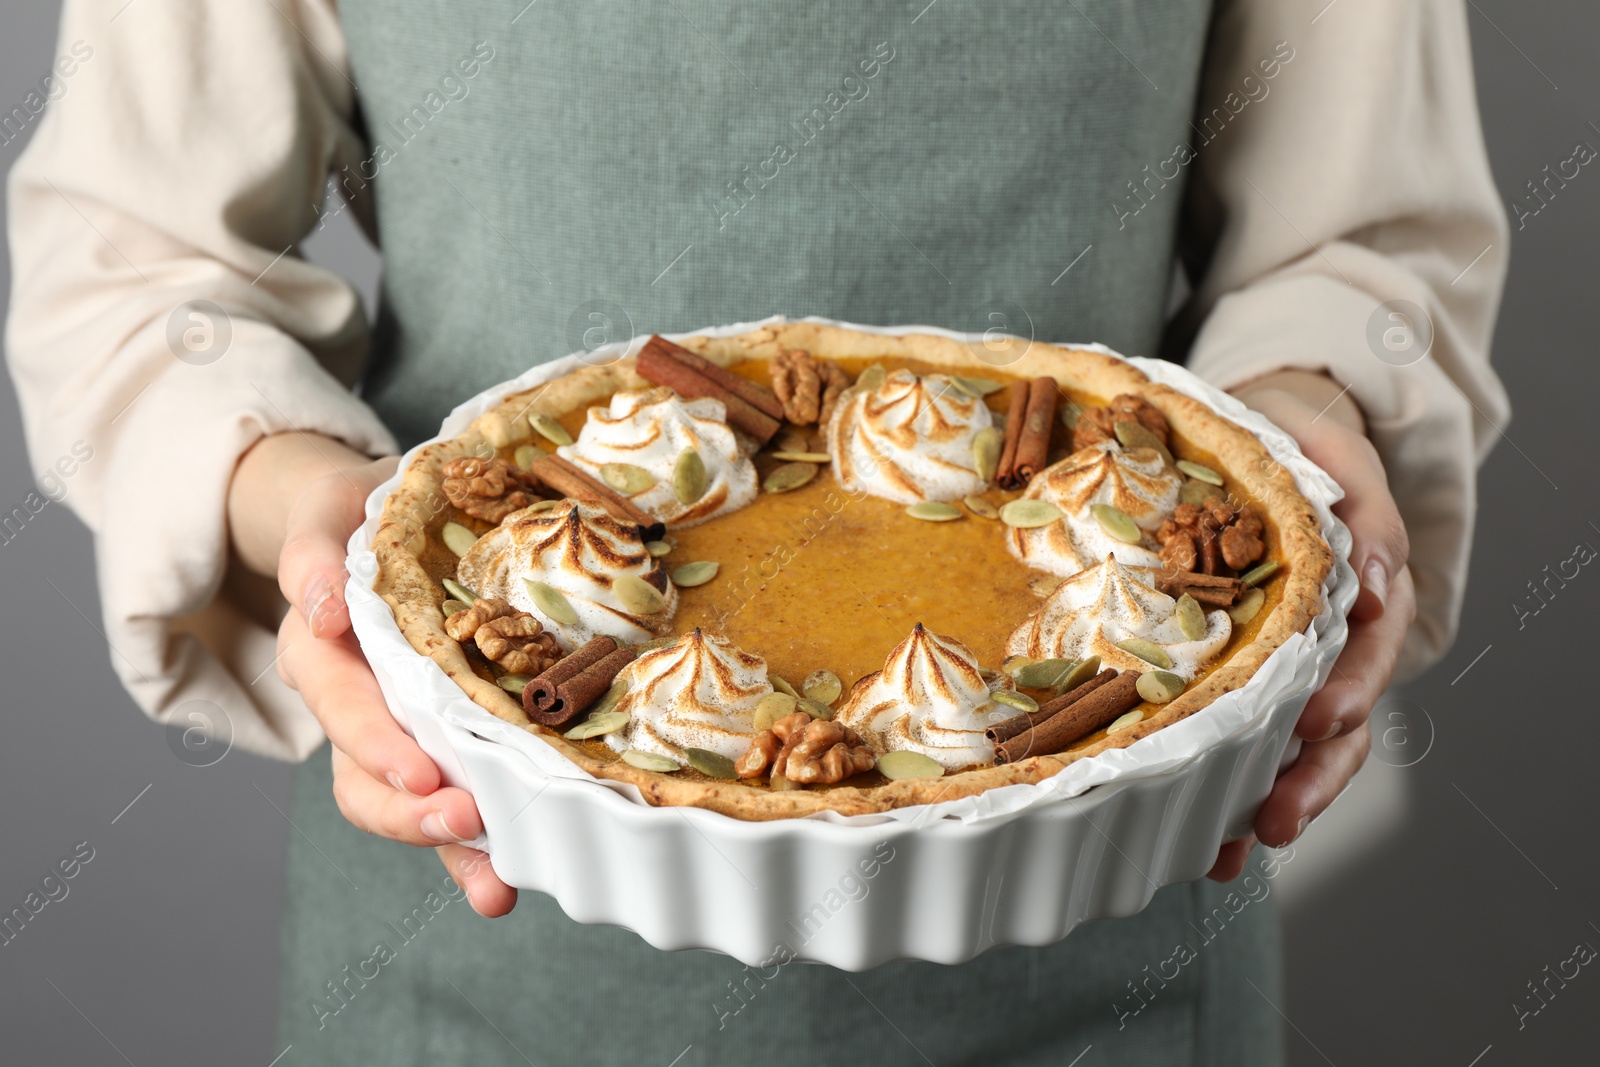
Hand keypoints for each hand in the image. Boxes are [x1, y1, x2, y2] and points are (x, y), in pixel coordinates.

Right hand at [231, 432, 516, 915]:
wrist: (381, 521)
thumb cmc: (359, 512)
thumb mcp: (329, 510)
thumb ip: (312, 551)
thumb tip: (320, 607)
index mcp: (324, 649)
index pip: (341, 703)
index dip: (376, 743)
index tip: (420, 772)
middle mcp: (356, 702)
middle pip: (365, 778)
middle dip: (413, 812)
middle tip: (468, 824)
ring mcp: (398, 730)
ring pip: (408, 805)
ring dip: (448, 850)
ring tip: (495, 884)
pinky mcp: (442, 743)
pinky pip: (454, 799)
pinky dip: (472, 852)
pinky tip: (503, 884)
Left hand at [1205, 372, 1416, 881]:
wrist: (1254, 440)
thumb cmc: (1298, 442)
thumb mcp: (1335, 452)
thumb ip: (1363, 506)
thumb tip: (1378, 573)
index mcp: (1362, 594)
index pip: (1367, 653)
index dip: (1346, 690)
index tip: (1319, 719)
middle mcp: (1331, 645)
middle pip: (1337, 726)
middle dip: (1309, 778)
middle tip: (1274, 818)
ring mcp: (1286, 668)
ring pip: (1289, 749)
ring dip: (1263, 800)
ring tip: (1228, 851)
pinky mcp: (1237, 675)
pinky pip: (1236, 737)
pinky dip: (1220, 787)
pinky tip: (1194, 834)